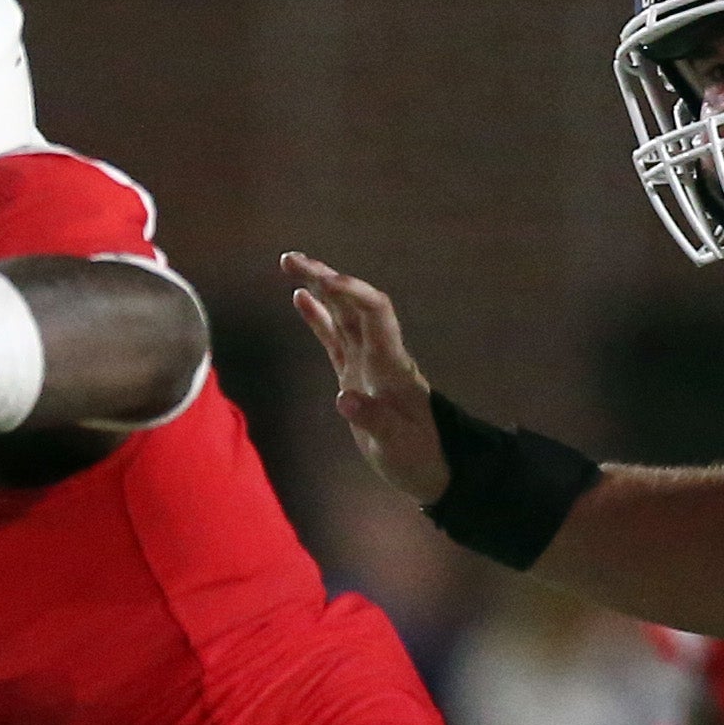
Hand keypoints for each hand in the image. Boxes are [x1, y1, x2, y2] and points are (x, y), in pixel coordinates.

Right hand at [282, 252, 448, 507]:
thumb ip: (374, 420)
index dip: (353, 293)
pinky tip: (299, 297)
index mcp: (392, 366)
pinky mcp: (355, 373)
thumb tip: (345, 398)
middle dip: (326, 278)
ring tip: (289, 263)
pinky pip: (334, 337)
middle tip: (291, 260)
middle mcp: (380, 355)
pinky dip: (318, 316)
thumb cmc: (418, 456)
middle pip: (355, 304)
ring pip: (343, 314)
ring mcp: (367, 362)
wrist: (434, 464)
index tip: (326, 279)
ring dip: (320, 287)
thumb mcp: (398, 445)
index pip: (375, 314)